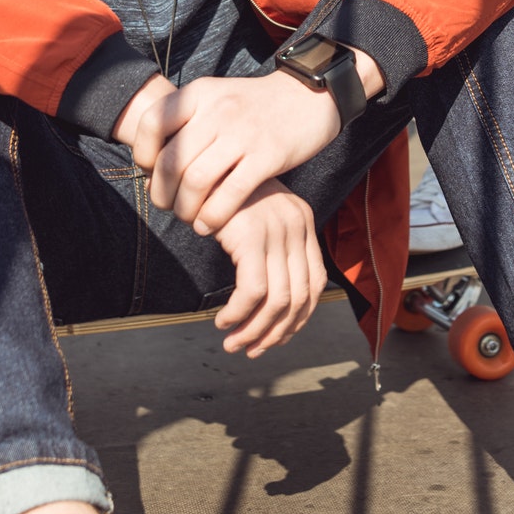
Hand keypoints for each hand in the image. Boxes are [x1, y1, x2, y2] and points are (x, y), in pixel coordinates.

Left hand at [131, 52, 382, 235]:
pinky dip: (213, 216)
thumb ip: (187, 124)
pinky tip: (208, 225)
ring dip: (185, 209)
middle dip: (162, 193)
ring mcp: (243, 133)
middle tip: (167, 206)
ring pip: (197, 181)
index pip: (152, 124)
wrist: (308, 94)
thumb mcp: (216, 98)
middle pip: (172, 161)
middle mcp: (217, 110)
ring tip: (188, 218)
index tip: (150, 172)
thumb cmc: (255, 105)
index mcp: (199, 94)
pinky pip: (231, 193)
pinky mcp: (268, 155)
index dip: (142, 155)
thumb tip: (151, 167)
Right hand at [212, 180, 326, 356]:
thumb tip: (270, 303)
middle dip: (277, 333)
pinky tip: (223, 323)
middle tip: (252, 351)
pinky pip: (252, 292)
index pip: (315, 284)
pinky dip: (238, 315)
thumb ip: (269, 249)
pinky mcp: (252, 236)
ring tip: (234, 344)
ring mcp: (276, 229)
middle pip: (300, 298)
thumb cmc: (219, 194)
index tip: (275, 338)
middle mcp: (297, 225)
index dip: (298, 318)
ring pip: (277, 301)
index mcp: (303, 222)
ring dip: (255, 331)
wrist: (197, 162)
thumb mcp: (254, 218)